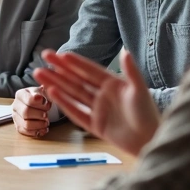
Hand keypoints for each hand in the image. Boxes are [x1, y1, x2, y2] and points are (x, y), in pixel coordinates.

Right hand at [12, 86, 50, 137]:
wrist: (37, 104)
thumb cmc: (40, 97)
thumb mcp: (43, 91)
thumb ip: (43, 92)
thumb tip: (42, 95)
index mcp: (21, 94)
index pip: (29, 100)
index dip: (40, 104)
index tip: (47, 104)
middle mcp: (15, 105)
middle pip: (26, 112)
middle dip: (39, 115)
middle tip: (47, 114)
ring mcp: (15, 117)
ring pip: (26, 124)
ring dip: (39, 124)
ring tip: (46, 122)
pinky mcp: (18, 126)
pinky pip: (26, 132)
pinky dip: (37, 132)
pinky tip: (44, 129)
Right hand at [33, 50, 160, 155]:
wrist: (150, 140)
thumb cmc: (148, 114)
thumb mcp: (139, 90)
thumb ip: (131, 71)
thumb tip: (125, 50)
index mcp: (113, 84)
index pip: (90, 70)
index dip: (76, 62)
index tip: (61, 53)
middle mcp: (103, 95)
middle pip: (77, 79)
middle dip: (60, 69)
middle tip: (44, 57)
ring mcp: (97, 109)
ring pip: (72, 93)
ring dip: (56, 83)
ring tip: (39, 73)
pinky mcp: (94, 125)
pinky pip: (75, 112)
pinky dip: (64, 103)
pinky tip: (51, 92)